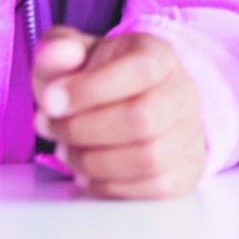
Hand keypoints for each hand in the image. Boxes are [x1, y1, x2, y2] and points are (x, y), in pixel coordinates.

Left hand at [33, 28, 207, 198]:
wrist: (132, 102)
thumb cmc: (99, 79)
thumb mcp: (73, 56)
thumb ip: (58, 50)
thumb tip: (58, 54)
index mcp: (160, 56)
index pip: (140, 70)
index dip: (90, 88)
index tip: (50, 99)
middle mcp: (183, 93)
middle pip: (143, 119)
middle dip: (83, 129)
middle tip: (49, 126)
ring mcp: (189, 134)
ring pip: (148, 158)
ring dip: (92, 160)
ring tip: (65, 149)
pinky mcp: (184, 171)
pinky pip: (150, 189)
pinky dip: (108, 185)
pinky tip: (86, 170)